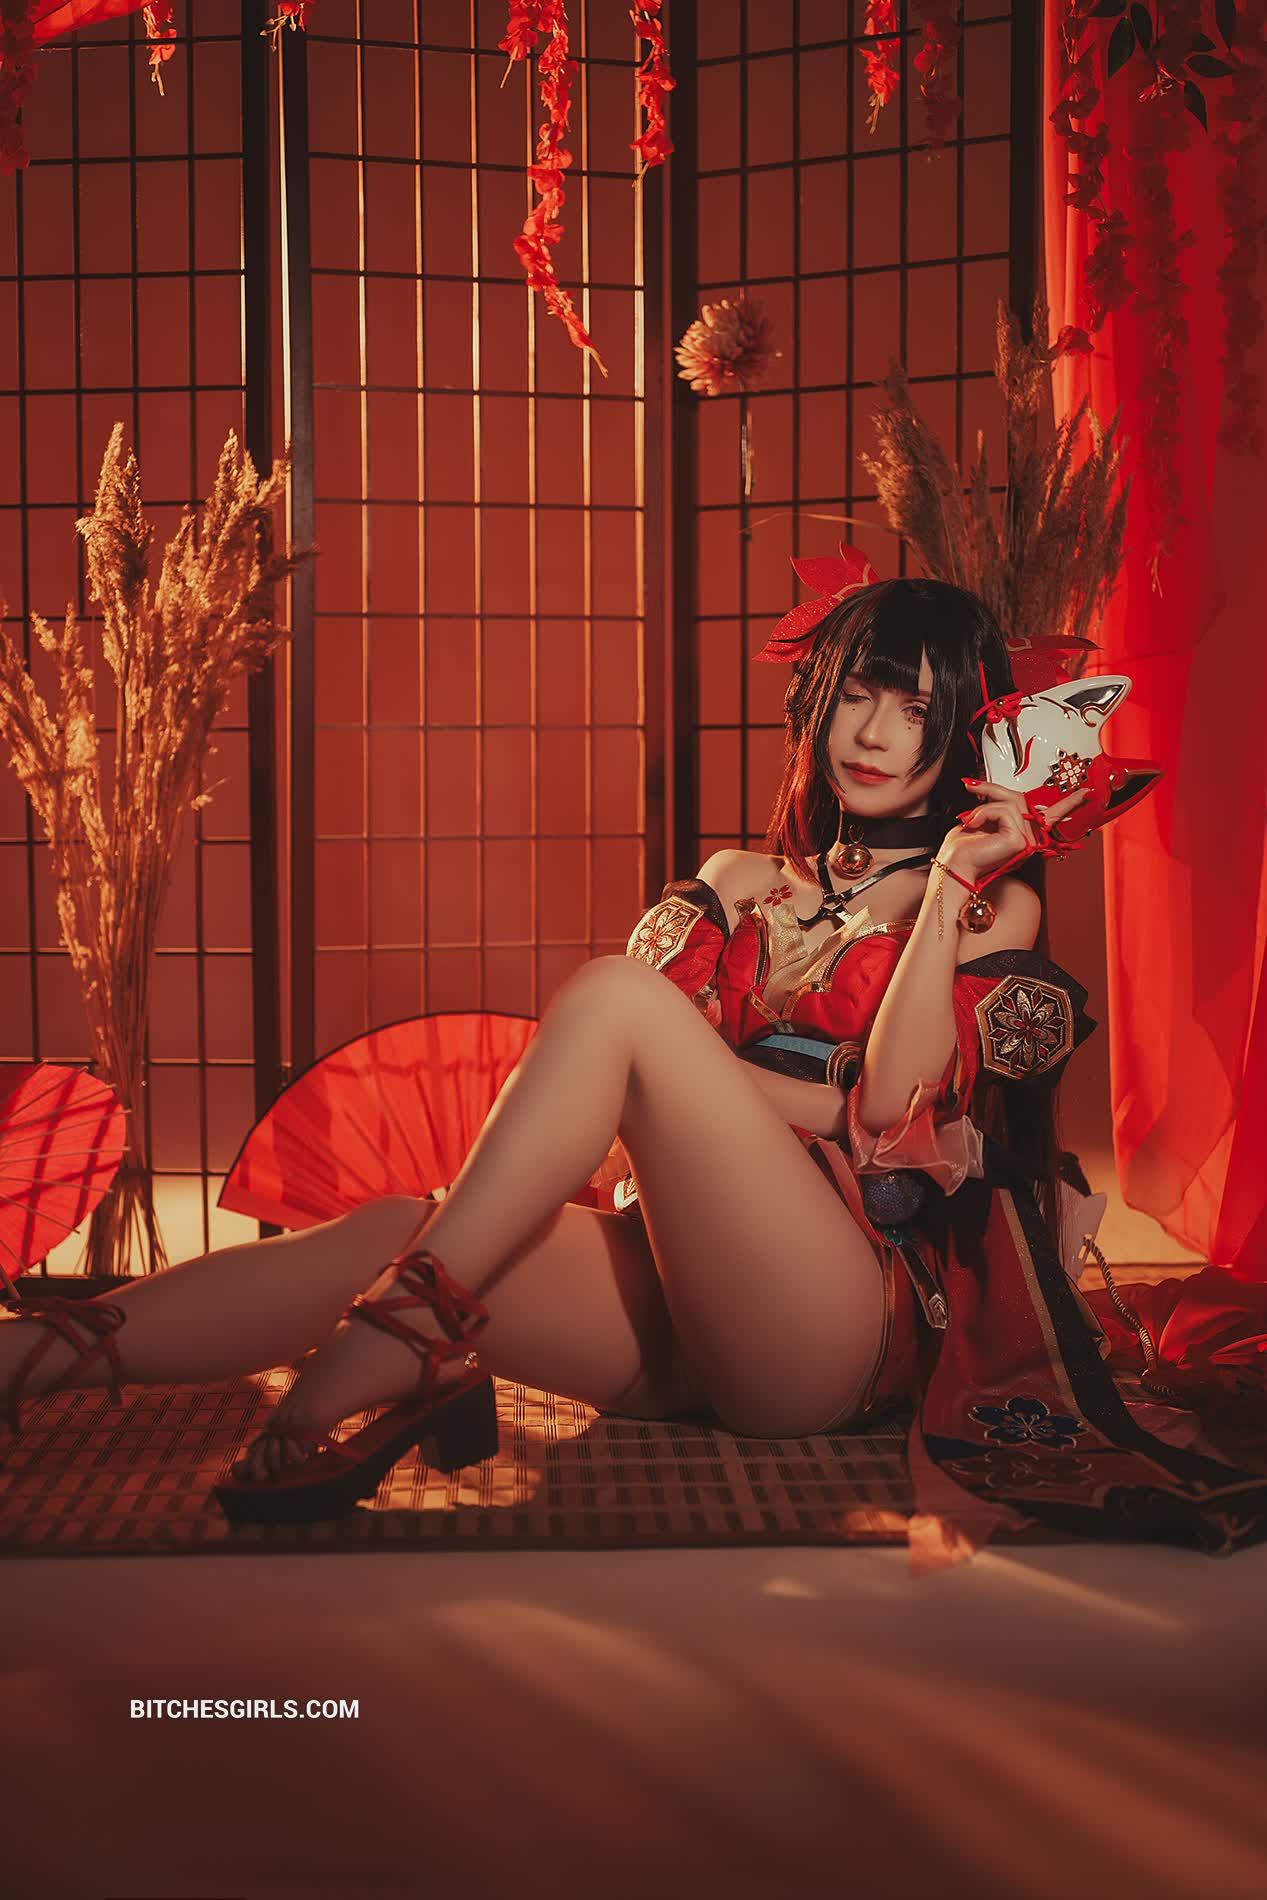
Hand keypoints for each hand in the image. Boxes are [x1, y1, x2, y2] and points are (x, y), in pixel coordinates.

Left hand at [937, 779, 1089, 881]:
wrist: (954, 866)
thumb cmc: (964, 848)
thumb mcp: (983, 818)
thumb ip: (998, 805)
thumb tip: (992, 787)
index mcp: (1025, 834)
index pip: (1053, 815)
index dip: (1070, 803)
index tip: (1087, 792)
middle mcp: (1031, 838)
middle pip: (1021, 798)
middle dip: (994, 789)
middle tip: (971, 786)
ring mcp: (1028, 841)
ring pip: (1011, 802)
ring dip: (984, 806)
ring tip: (969, 819)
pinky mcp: (1020, 841)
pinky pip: (1004, 811)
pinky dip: (984, 813)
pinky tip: (974, 825)